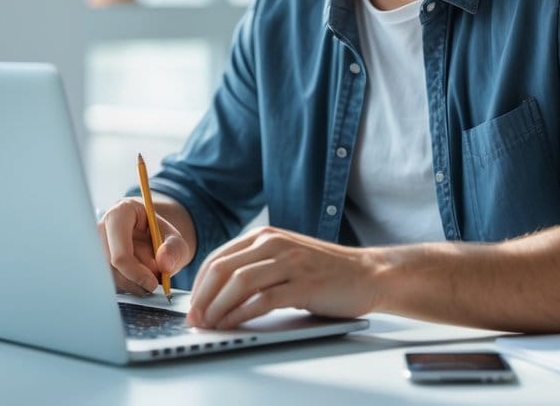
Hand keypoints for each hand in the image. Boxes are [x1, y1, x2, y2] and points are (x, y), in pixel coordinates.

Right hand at [97, 197, 191, 295]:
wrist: (153, 239)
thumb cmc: (161, 235)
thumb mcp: (176, 239)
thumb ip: (174, 249)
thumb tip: (165, 263)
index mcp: (121, 213)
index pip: (119, 250)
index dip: (135, 271)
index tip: (152, 283)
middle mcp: (102, 228)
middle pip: (111, 266)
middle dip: (134, 279)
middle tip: (153, 283)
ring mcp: (95, 246)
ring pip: (108, 277)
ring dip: (131, 284)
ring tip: (149, 278)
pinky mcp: (96, 262)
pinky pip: (108, 282)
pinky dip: (126, 286)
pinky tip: (138, 280)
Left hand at [185, 226, 381, 328]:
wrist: (367, 274)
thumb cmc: (323, 271)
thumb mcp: (284, 257)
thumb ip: (255, 265)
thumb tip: (215, 291)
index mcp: (265, 235)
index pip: (218, 258)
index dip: (200, 284)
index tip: (192, 306)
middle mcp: (275, 243)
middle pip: (224, 269)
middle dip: (203, 297)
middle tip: (195, 319)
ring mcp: (290, 262)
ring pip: (239, 282)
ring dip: (218, 307)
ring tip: (210, 325)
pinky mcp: (304, 285)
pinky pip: (263, 299)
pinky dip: (242, 313)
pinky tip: (233, 324)